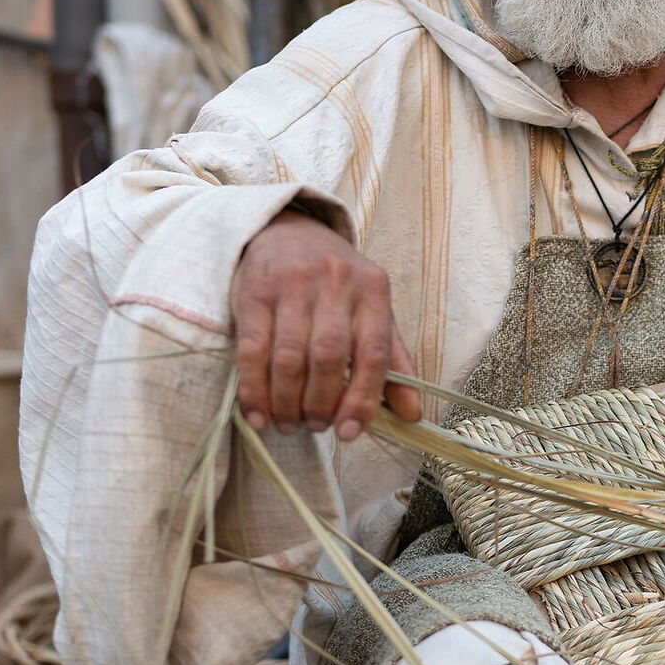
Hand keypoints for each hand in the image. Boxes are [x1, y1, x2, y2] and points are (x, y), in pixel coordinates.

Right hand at [230, 209, 422, 440]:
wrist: (287, 232)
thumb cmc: (336, 285)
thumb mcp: (372, 312)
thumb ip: (393, 361)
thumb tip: (412, 414)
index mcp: (373, 290)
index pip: (373, 353)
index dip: (362, 399)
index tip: (348, 432)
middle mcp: (335, 283)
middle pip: (329, 357)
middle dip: (320, 403)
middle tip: (315, 426)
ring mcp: (292, 284)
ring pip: (289, 357)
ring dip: (287, 402)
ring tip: (289, 424)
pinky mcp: (254, 291)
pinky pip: (253, 350)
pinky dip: (255, 390)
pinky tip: (258, 415)